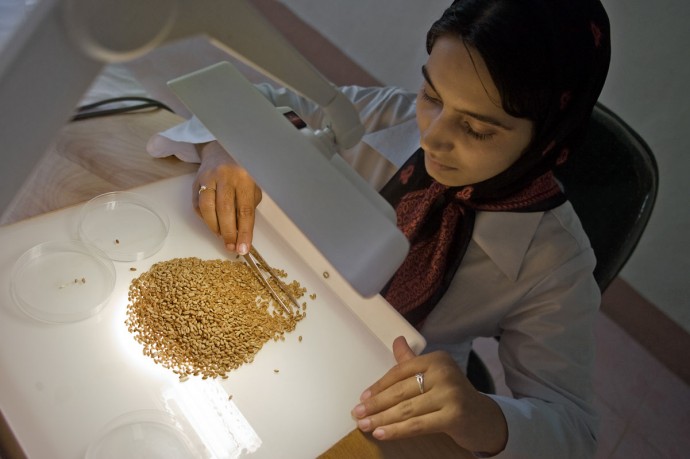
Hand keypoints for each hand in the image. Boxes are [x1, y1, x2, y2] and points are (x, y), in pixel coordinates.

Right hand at [193, 141, 261, 253]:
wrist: (221, 151)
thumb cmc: (242, 173)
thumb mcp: (253, 186)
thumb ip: (247, 207)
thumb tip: (242, 234)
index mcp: (244, 178)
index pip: (245, 210)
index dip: (245, 232)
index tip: (244, 248)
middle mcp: (225, 176)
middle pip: (225, 210)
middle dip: (228, 233)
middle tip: (231, 247)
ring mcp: (208, 178)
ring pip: (207, 208)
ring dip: (214, 227)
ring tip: (222, 236)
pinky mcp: (195, 182)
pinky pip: (197, 205)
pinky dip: (205, 219)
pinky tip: (213, 225)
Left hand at [351, 336, 507, 454]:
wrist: (482, 418)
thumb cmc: (452, 395)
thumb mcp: (434, 374)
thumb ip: (412, 361)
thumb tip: (397, 340)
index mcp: (436, 359)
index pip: (400, 371)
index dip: (379, 385)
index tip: (363, 397)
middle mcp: (444, 373)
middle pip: (401, 391)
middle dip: (376, 404)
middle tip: (358, 413)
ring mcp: (450, 394)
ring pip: (406, 409)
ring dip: (381, 419)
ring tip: (365, 425)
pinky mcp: (454, 416)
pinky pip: (417, 425)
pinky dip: (396, 431)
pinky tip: (381, 433)